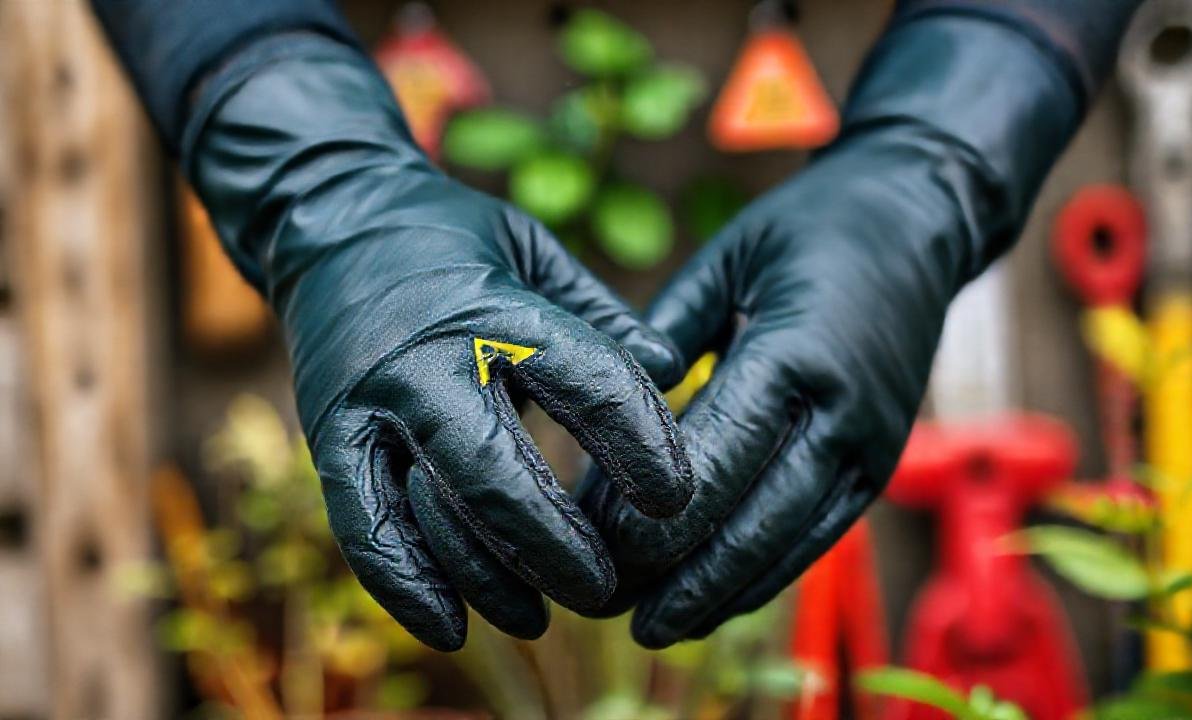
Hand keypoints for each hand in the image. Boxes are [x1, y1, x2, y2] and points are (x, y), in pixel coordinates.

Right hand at [187, 36, 690, 649]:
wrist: (327, 218)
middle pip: (497, 474)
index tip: (680, 499)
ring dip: (488, 579)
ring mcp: (368, 406)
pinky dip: (406, 587)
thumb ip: (603, 314)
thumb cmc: (454, 240)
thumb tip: (678, 368)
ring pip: (429, 514)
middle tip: (606, 588)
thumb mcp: (536, 250)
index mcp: (495, 309)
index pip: (584, 382)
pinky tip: (454, 628)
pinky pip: (362, 528)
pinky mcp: (326, 438)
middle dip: (557, 544)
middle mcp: (426, 363)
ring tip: (541, 619)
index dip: (640, 444)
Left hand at [579, 134, 956, 645]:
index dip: (655, 508)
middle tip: (604, 605)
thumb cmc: (807, 233)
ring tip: (651, 625)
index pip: (718, 451)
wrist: (918, 223)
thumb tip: (607, 411)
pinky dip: (764, 579)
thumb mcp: (727, 259)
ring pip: (788, 547)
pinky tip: (713, 604)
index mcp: (797, 352)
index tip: (596, 544)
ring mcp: (870, 448)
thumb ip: (668, 334)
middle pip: (752, 518)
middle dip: (677, 573)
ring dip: (718, 594)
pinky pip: (817, 540)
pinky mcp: (878, 468)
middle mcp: (843, 413)